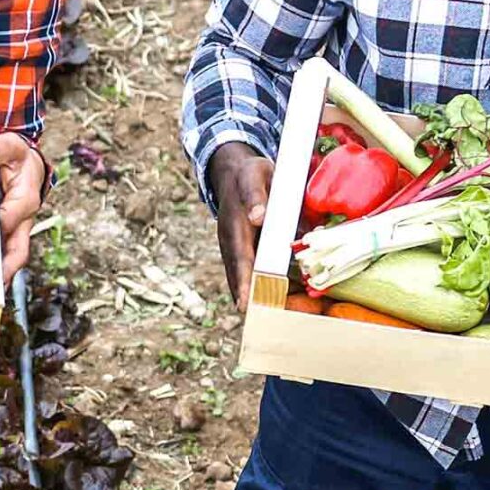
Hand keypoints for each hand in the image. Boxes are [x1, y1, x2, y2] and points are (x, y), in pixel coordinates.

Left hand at [0, 132, 47, 282]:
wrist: (22, 163)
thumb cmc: (17, 157)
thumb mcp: (12, 146)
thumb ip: (0, 147)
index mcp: (26, 201)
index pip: (10, 219)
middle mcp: (23, 222)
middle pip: (17, 253)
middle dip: (2, 271)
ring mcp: (14, 232)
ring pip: (8, 260)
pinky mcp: (4, 237)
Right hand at [207, 142, 273, 310]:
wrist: (234, 171)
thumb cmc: (250, 174)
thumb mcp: (256, 175)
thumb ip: (257, 196)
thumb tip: (258, 217)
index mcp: (235, 223)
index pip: (240, 256)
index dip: (242, 280)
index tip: (244, 301)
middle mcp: (229, 238)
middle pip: (236, 271)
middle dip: (242, 295)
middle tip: (250, 317)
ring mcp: (231, 244)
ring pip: (237, 272)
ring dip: (244, 294)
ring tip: (256, 315)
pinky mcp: (238, 246)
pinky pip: (243, 267)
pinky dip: (249, 284)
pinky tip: (260, 299)